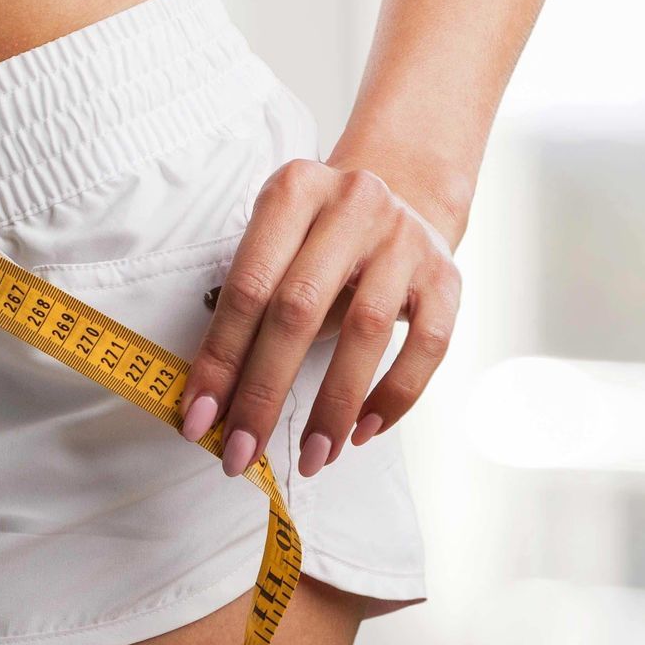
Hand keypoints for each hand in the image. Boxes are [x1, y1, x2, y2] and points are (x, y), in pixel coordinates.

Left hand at [178, 159, 461, 478]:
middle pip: (298, 309)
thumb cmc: (319, 237)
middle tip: (240, 452)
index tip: (199, 416)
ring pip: (365, 332)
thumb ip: (250, 306)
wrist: (403, 195)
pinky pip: (427, 346)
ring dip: (332, 405)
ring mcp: (405, 238)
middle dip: (263, 391)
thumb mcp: (279, 242)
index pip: (247, 285)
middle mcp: (352, 203)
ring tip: (309, 455)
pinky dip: (394, 395)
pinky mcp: (446, 275)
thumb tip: (213, 399)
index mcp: (294, 190)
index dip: (220, 357)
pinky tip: (362, 430)